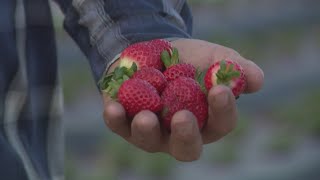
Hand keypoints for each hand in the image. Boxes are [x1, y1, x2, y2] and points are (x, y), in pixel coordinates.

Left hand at [102, 38, 263, 160]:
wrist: (152, 51)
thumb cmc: (188, 59)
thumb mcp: (213, 57)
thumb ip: (234, 67)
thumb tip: (257, 80)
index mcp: (206, 120)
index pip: (220, 124)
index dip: (222, 110)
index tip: (219, 90)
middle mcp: (180, 133)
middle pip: (186, 147)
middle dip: (185, 135)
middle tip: (182, 118)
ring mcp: (152, 132)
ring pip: (151, 142)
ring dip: (148, 131)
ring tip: (145, 117)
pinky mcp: (126, 123)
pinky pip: (120, 126)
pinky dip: (116, 119)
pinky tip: (113, 107)